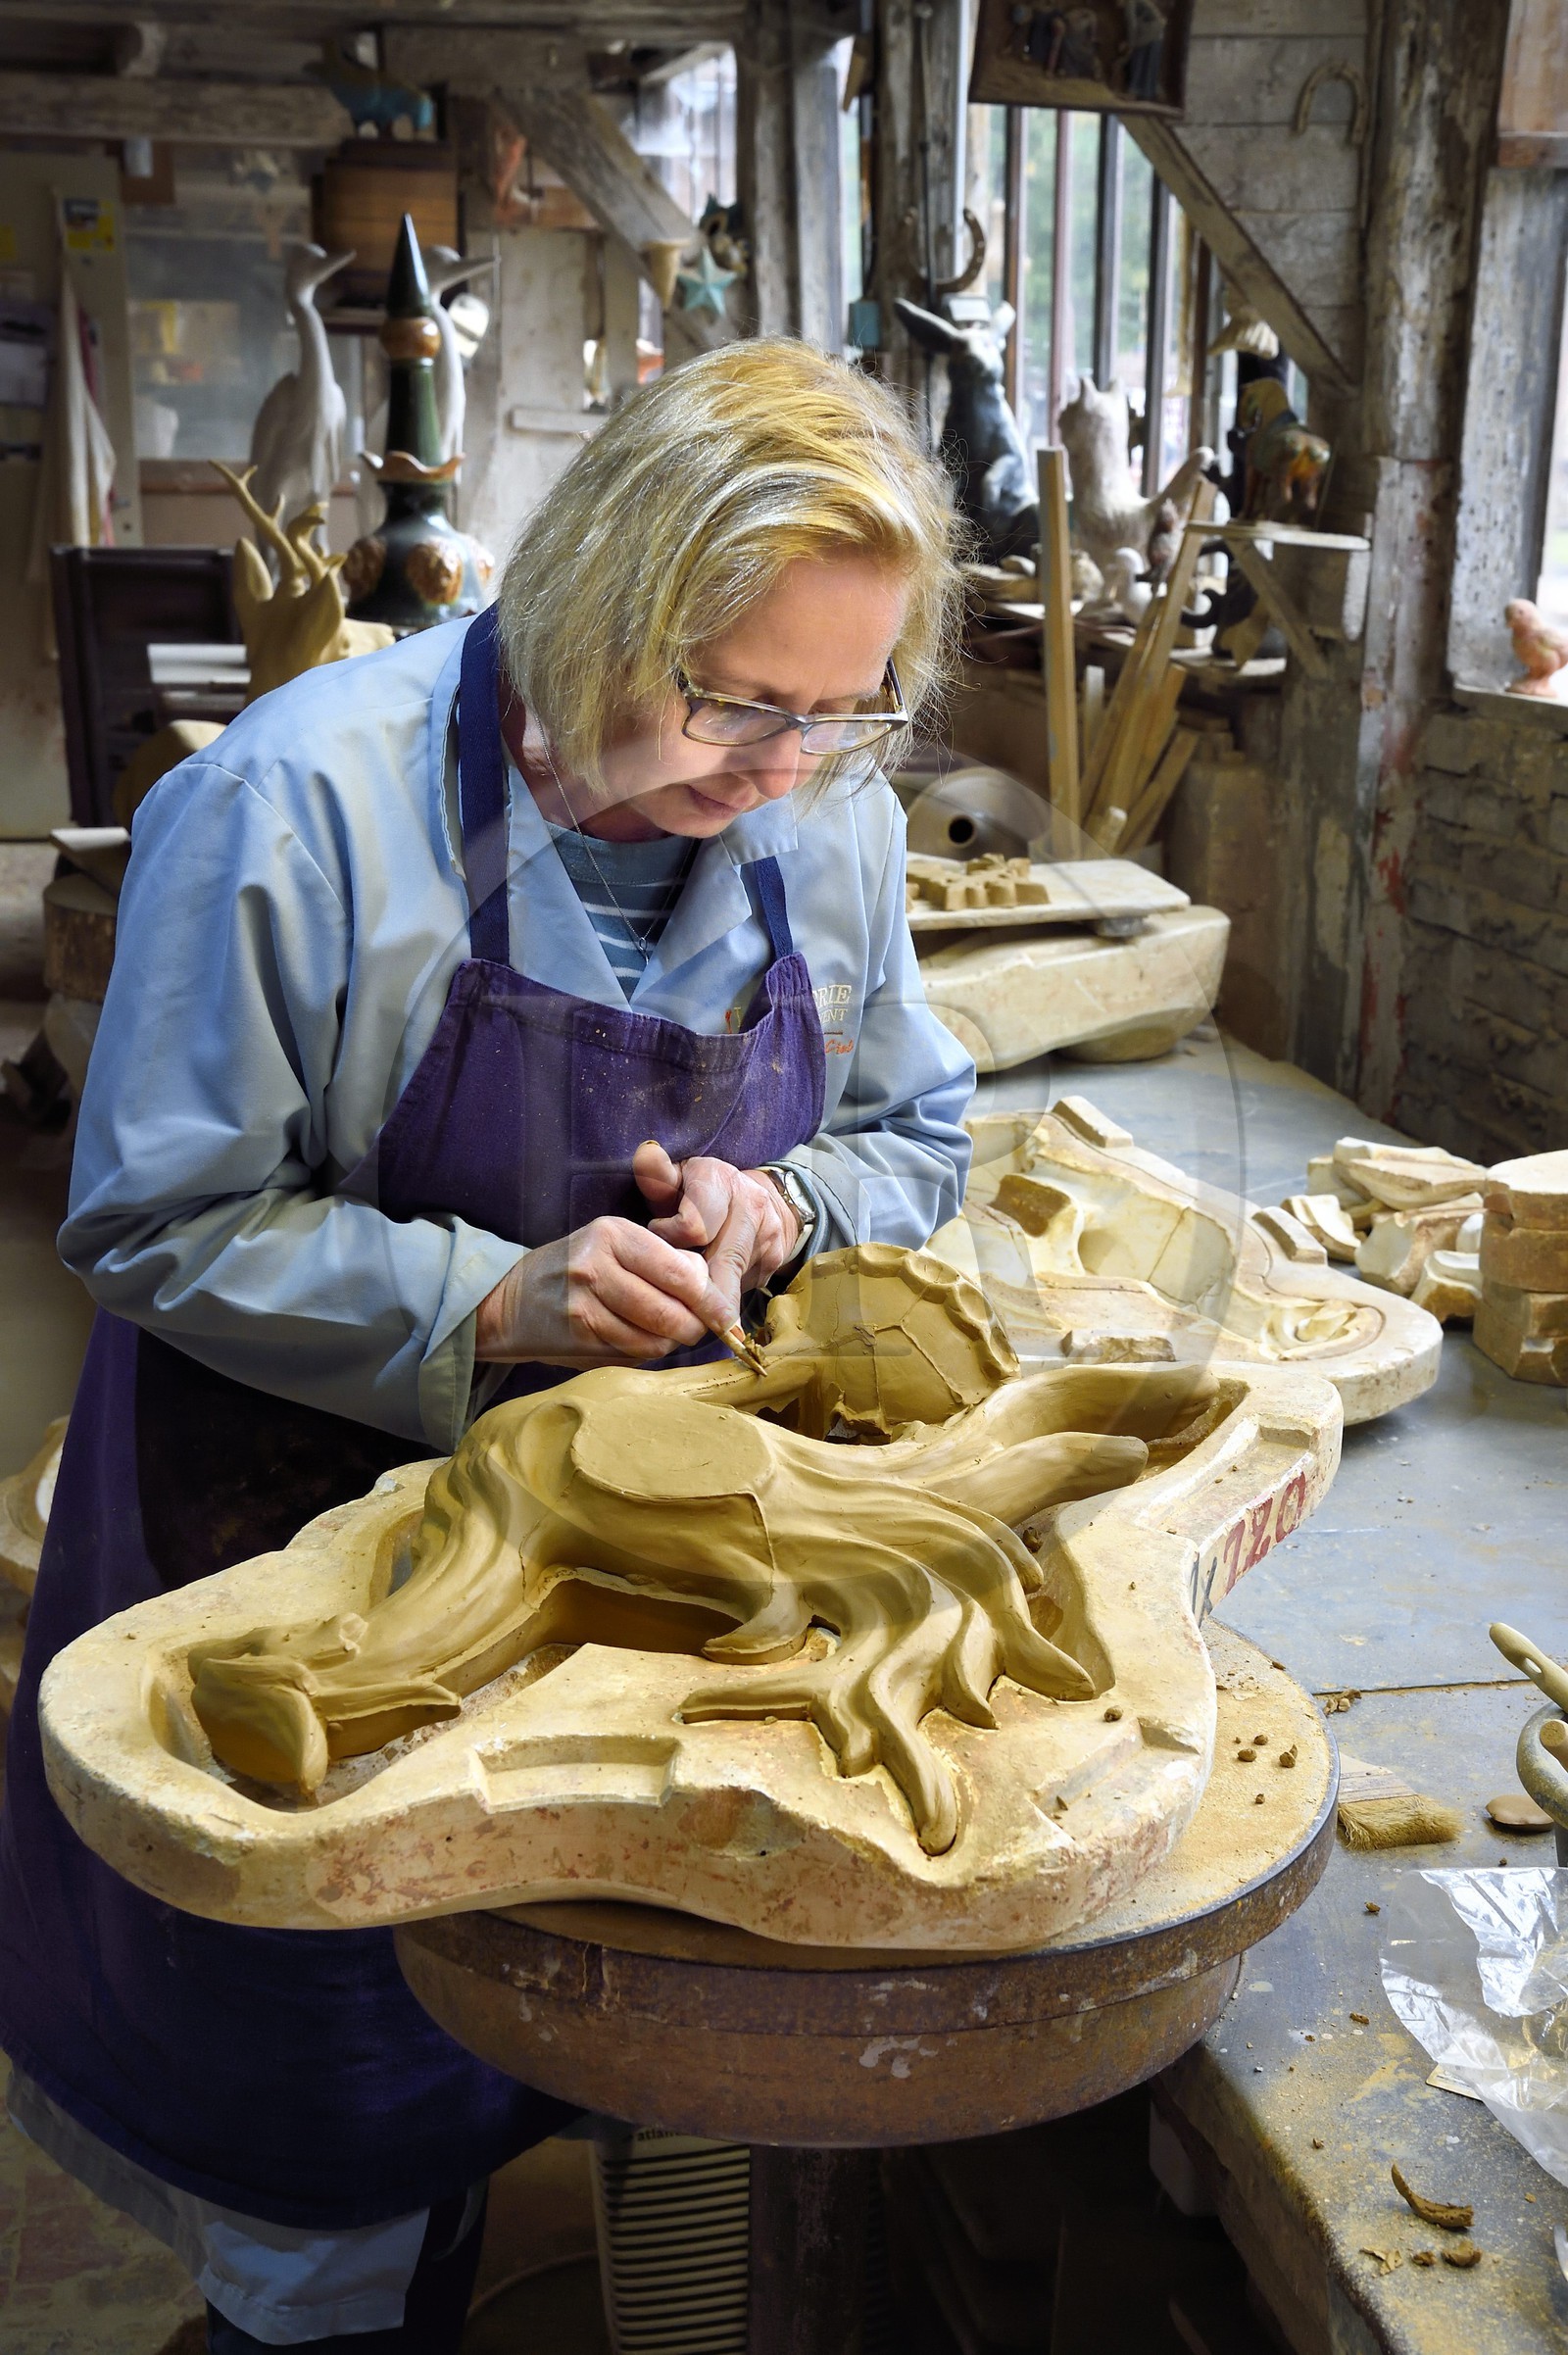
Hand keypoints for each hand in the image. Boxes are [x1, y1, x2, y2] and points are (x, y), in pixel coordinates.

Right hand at [474, 1220, 735, 1366]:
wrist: (510, 1302)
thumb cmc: (575, 1269)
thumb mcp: (613, 1244)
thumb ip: (660, 1259)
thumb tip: (707, 1286)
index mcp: (612, 1234)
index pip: (679, 1272)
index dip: (709, 1298)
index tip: (724, 1311)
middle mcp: (596, 1267)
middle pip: (672, 1311)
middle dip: (694, 1325)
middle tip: (699, 1326)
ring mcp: (585, 1306)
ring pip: (655, 1338)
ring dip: (671, 1341)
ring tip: (668, 1332)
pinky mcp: (580, 1338)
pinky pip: (634, 1353)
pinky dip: (647, 1351)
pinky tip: (641, 1340)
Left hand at [633, 1141, 801, 1316]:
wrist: (760, 1197)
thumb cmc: (701, 1192)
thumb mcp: (677, 1177)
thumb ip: (657, 1174)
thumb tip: (646, 1154)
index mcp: (721, 1181)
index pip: (693, 1228)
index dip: (668, 1238)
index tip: (659, 1232)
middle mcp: (751, 1206)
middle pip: (719, 1265)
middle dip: (692, 1288)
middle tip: (669, 1296)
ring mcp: (768, 1235)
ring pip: (730, 1283)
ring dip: (707, 1293)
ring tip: (688, 1287)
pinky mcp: (774, 1261)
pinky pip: (743, 1289)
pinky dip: (723, 1294)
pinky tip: (712, 1286)